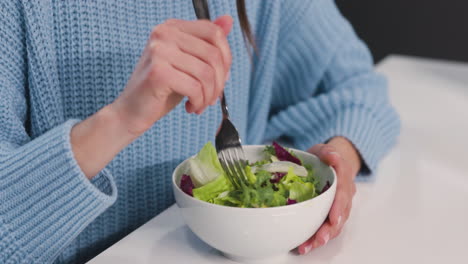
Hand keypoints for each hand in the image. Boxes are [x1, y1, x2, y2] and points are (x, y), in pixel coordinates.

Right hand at [71, 16, 232, 178]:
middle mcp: (164, 33)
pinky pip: (195, 87)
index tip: (221, 78)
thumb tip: (228, 20)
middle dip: (219, 82)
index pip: (214, 33)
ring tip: (200, 104)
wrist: (132, 111)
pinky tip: (191, 107)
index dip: (226, 59)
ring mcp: (160, 51)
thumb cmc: (162, 89)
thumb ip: (207, 43)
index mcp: (172, 27)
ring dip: (209, 95)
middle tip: (212, 98)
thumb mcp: (188, 63)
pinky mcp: (158, 73)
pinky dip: (199, 102)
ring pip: (207, 73)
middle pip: (214, 54)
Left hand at [298, 137, 360, 253]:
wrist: (331, 162)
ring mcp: (341, 205)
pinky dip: (319, 237)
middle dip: (331, 228)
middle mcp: (345, 193)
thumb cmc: (324, 157)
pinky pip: (329, 227)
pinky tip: (307, 245)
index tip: (333, 217)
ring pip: (336, 224)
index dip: (338, 206)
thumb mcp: (323, 150)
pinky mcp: (332, 213)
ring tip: (310, 245)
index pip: (343, 192)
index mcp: (344, 177)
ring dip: (324, 236)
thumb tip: (332, 156)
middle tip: (321, 238)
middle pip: (341, 213)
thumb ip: (327, 152)